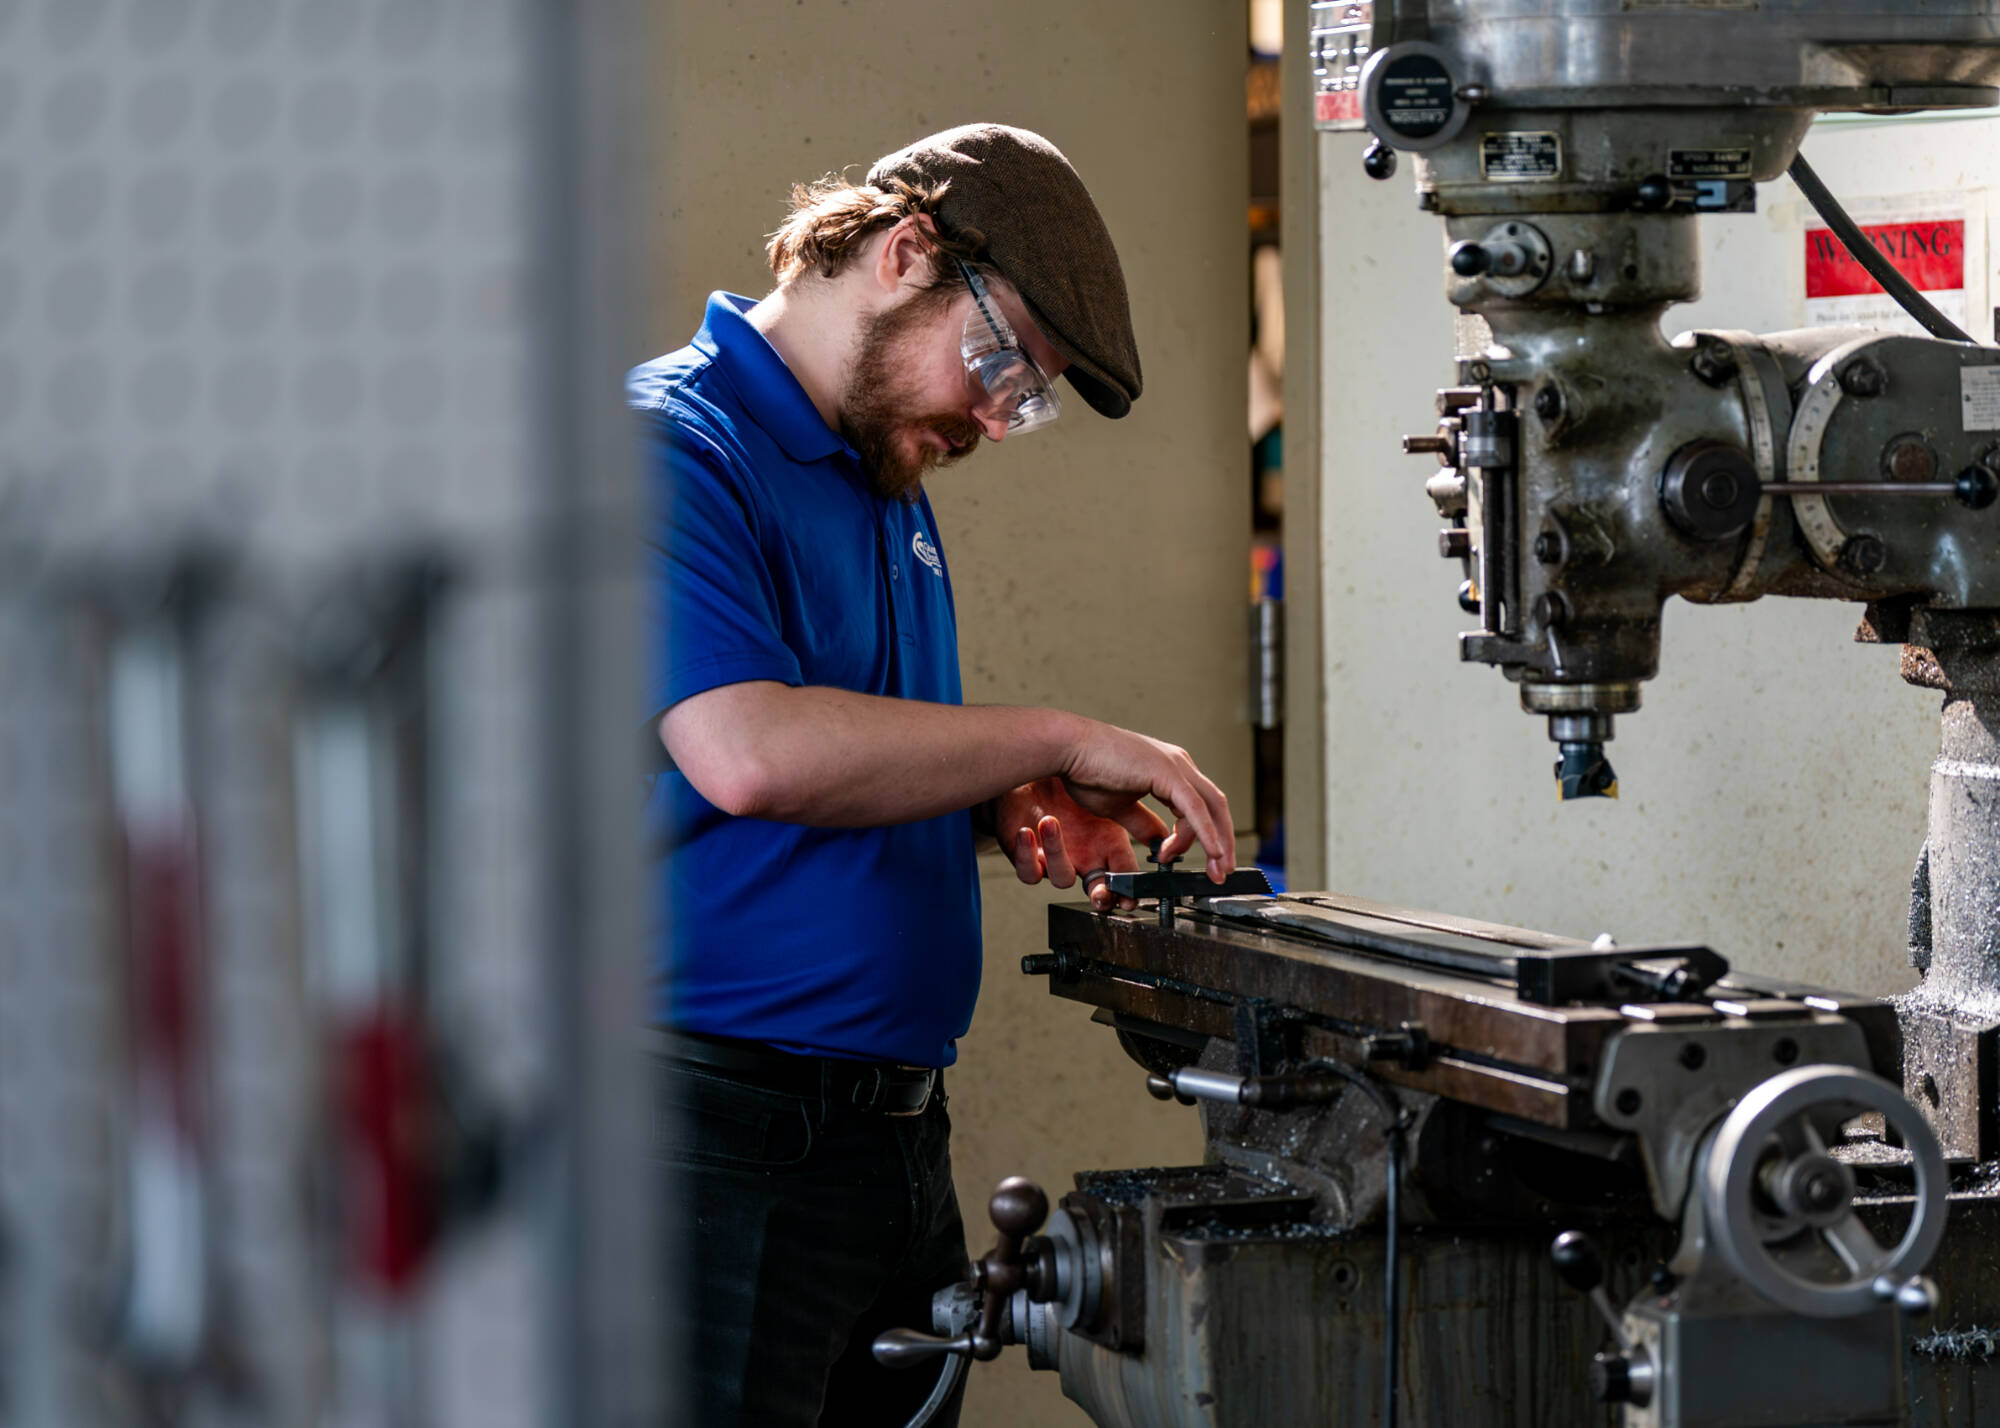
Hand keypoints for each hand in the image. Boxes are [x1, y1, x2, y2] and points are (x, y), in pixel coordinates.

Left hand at [994, 778, 1161, 910]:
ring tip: (1050, 822)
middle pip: (1096, 892)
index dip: (1128, 892)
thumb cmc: (1071, 782)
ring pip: (1061, 877)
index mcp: (1106, 847)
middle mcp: (1082, 857)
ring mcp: (1054, 858)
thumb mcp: (1110, 799)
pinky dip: (1025, 853)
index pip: (1123, 878)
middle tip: (1103, 894)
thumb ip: (1140, 819)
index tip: (1131, 898)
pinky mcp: (1025, 854)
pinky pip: (1028, 869)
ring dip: (1056, 852)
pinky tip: (1027, 831)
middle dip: (1102, 897)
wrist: (1034, 770)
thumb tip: (1171, 831)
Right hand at [1056, 720, 1235, 881]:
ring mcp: (1175, 765)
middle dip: (1223, 842)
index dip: (1206, 836)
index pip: (1202, 807)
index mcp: (1169, 770)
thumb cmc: (1085, 771)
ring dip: (1218, 842)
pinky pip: (1195, 808)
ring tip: (1215, 870)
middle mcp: (1178, 764)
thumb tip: (1158, 841)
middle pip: (1216, 807)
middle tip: (1221, 873)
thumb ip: (1142, 823)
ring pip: (1212, 808)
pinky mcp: (1167, 772)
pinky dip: (1207, 832)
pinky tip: (1213, 852)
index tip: (1189, 861)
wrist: (1066, 750)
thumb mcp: (1119, 807)